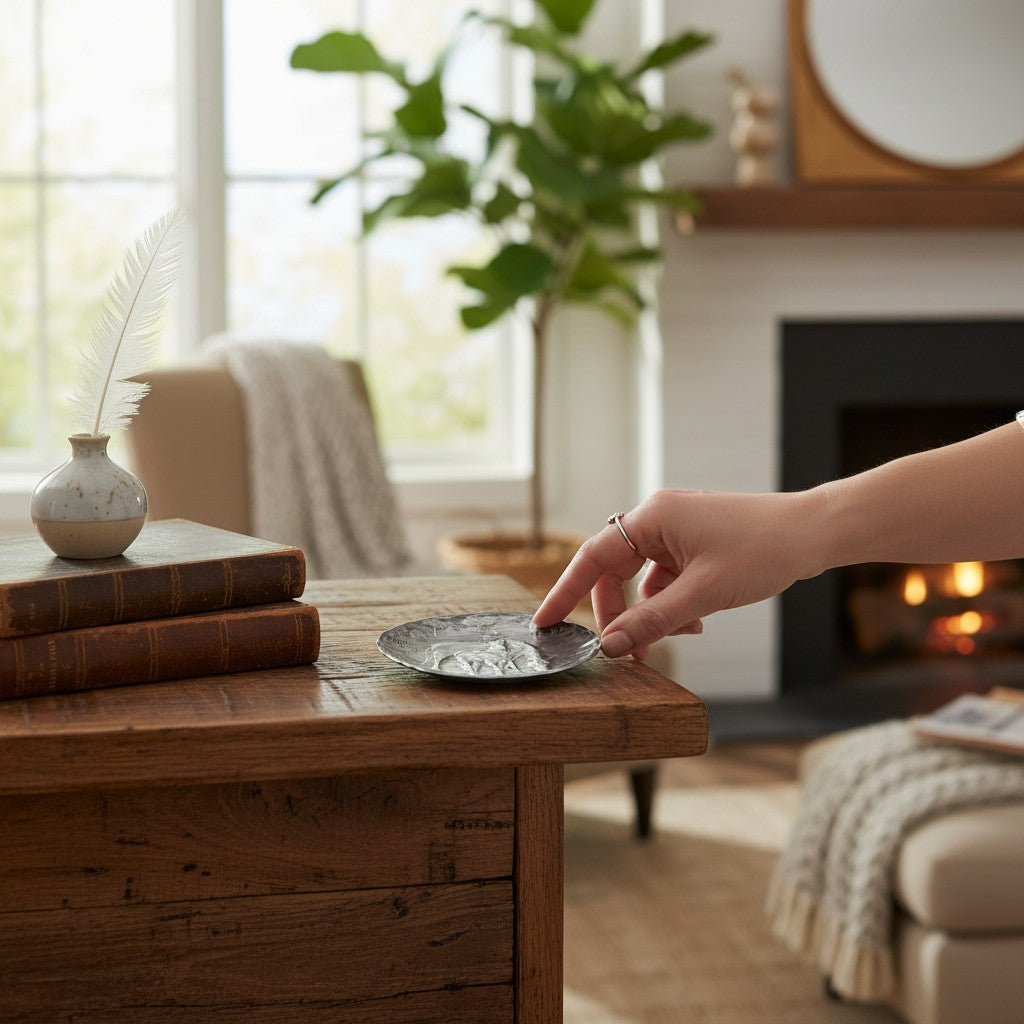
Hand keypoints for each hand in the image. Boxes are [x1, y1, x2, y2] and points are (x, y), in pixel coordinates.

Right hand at [533, 487, 824, 658]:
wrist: (813, 534)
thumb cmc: (763, 550)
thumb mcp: (702, 594)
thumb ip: (652, 620)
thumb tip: (611, 644)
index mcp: (652, 518)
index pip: (593, 557)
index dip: (566, 592)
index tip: (545, 622)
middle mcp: (658, 519)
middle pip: (616, 572)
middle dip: (620, 613)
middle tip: (625, 651)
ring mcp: (677, 530)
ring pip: (643, 579)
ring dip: (652, 612)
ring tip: (676, 637)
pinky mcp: (694, 543)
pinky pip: (666, 577)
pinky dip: (673, 603)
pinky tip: (694, 623)